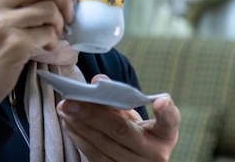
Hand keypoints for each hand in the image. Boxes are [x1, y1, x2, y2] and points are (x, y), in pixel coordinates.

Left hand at [57, 75, 180, 161]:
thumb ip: (121, 97)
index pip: (170, 122)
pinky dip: (79, 137)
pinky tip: (69, 124)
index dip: (166, 111)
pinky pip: (94, 156)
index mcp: (165, 135)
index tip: (161, 100)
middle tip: (71, 101)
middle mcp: (153, 154)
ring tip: (65, 109)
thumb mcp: (138, 114)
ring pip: (102, 146)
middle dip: (93, 114)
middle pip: (121, 131)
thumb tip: (99, 81)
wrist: (141, 160)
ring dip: (79, 125)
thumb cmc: (141, 132)